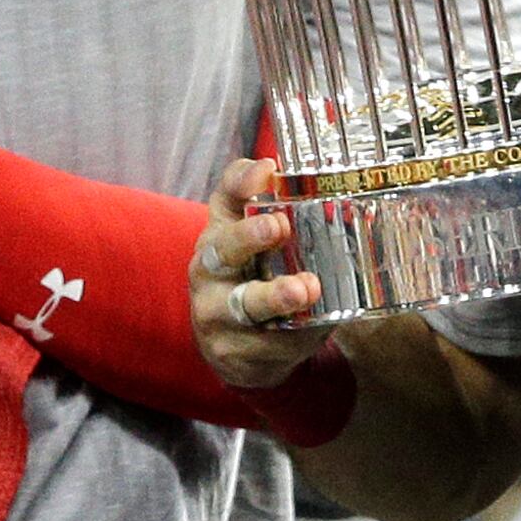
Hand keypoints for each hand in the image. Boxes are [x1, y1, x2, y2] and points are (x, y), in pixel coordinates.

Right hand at [191, 158, 330, 390]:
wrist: (236, 348)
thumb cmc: (251, 278)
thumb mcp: (254, 240)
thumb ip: (264, 202)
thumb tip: (271, 168)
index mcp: (218, 235)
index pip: (224, 199)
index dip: (243, 183)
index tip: (268, 173)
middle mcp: (208, 272)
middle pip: (221, 250)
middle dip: (248, 237)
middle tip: (279, 226)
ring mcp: (216, 314)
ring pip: (243, 304)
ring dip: (274, 296)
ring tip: (305, 287)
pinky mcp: (231, 353)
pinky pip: (265, 345)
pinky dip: (291, 338)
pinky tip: (312, 331)